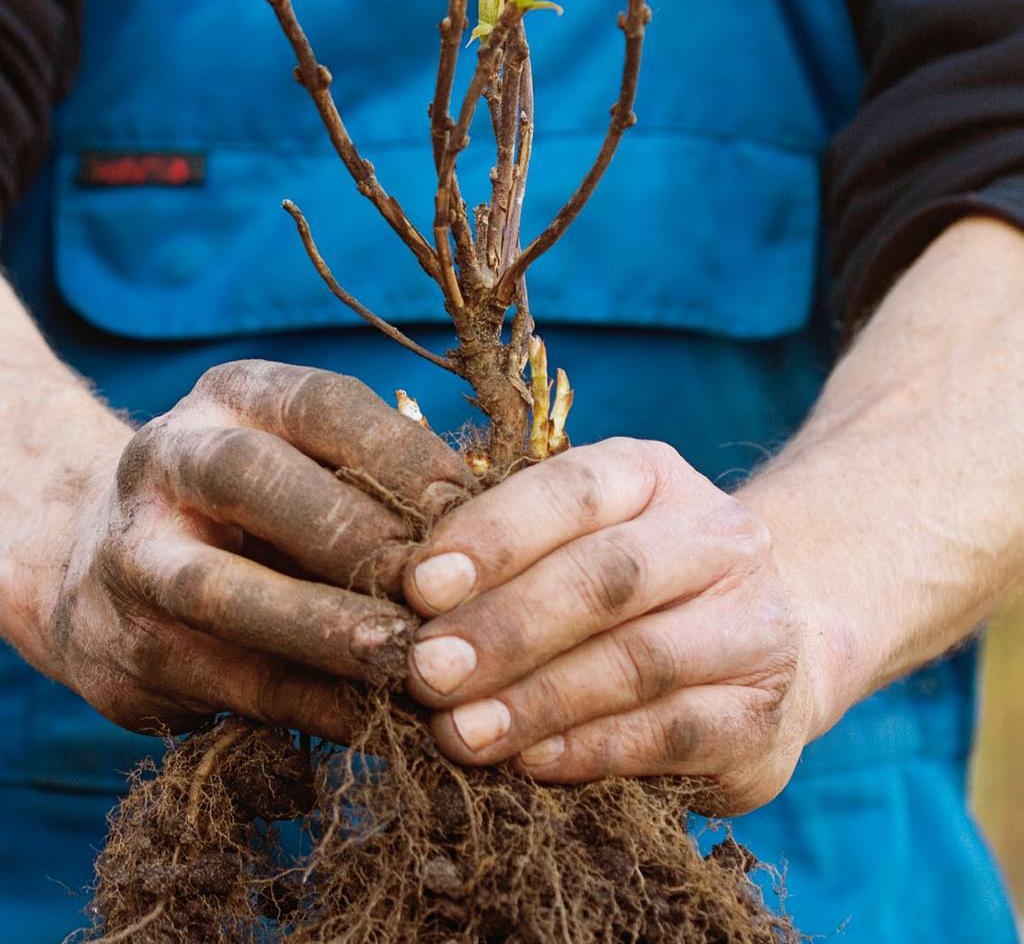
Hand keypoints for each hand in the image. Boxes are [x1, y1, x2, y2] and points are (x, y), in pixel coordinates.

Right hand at [41, 360, 471, 739]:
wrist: (101, 567)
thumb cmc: (259, 505)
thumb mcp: (306, 460)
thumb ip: (379, 482)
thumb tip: (496, 529)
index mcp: (233, 396)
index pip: (320, 405)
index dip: (399, 456)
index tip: (468, 509)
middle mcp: (168, 460)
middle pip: (255, 481)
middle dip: (357, 537)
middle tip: (442, 587)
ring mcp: (134, 557)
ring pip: (229, 595)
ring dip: (331, 632)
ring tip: (414, 662)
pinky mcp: (128, 653)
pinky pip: (236, 686)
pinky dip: (320, 707)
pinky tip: (386, 720)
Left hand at [404, 437, 828, 813]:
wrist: (766, 645)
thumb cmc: (628, 589)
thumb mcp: (575, 544)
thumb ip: (506, 560)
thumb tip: (404, 603)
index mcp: (651, 475)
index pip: (573, 489)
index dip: (494, 535)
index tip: (419, 586)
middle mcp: (717, 536)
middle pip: (606, 576)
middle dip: (506, 626)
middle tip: (426, 670)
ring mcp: (753, 625)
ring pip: (638, 659)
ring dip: (538, 700)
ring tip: (462, 731)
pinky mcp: (762, 715)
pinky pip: (671, 734)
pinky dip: (592, 750)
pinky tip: (530, 761)